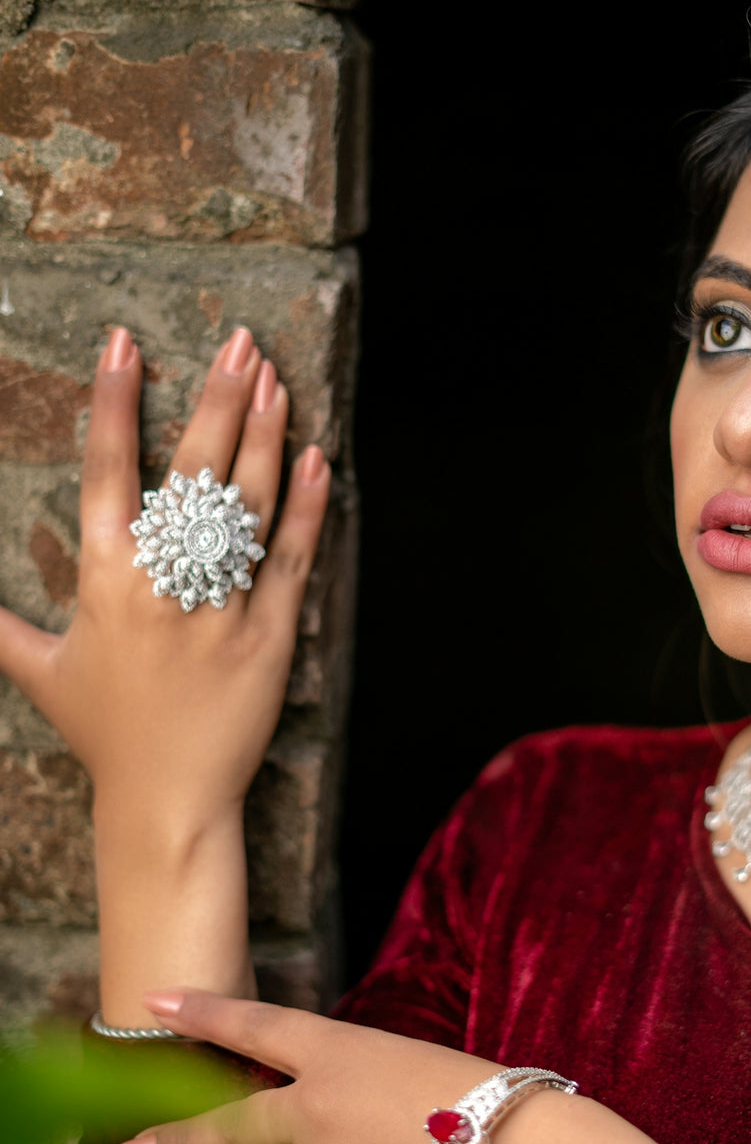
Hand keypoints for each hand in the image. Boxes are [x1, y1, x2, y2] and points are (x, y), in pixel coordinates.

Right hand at [0, 325, 329, 820]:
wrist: (167, 799)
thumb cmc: (105, 734)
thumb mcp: (42, 673)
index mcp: (106, 579)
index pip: (107, 471)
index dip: (115, 402)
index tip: (123, 344)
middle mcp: (163, 583)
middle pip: (193, 472)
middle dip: (217, 399)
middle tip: (240, 344)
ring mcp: (221, 606)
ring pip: (248, 504)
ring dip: (264, 436)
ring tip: (276, 379)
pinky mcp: (270, 634)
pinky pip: (292, 558)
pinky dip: (305, 506)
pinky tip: (315, 457)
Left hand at [112, 989, 504, 1143]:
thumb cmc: (490, 1101)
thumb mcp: (416, 1061)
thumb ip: (364, 1078)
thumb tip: (333, 1106)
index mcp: (342, 1051)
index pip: (256, 1026)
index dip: (202, 1013)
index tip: (154, 1003)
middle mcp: (316, 1108)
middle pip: (227, 1125)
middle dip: (174, 1140)